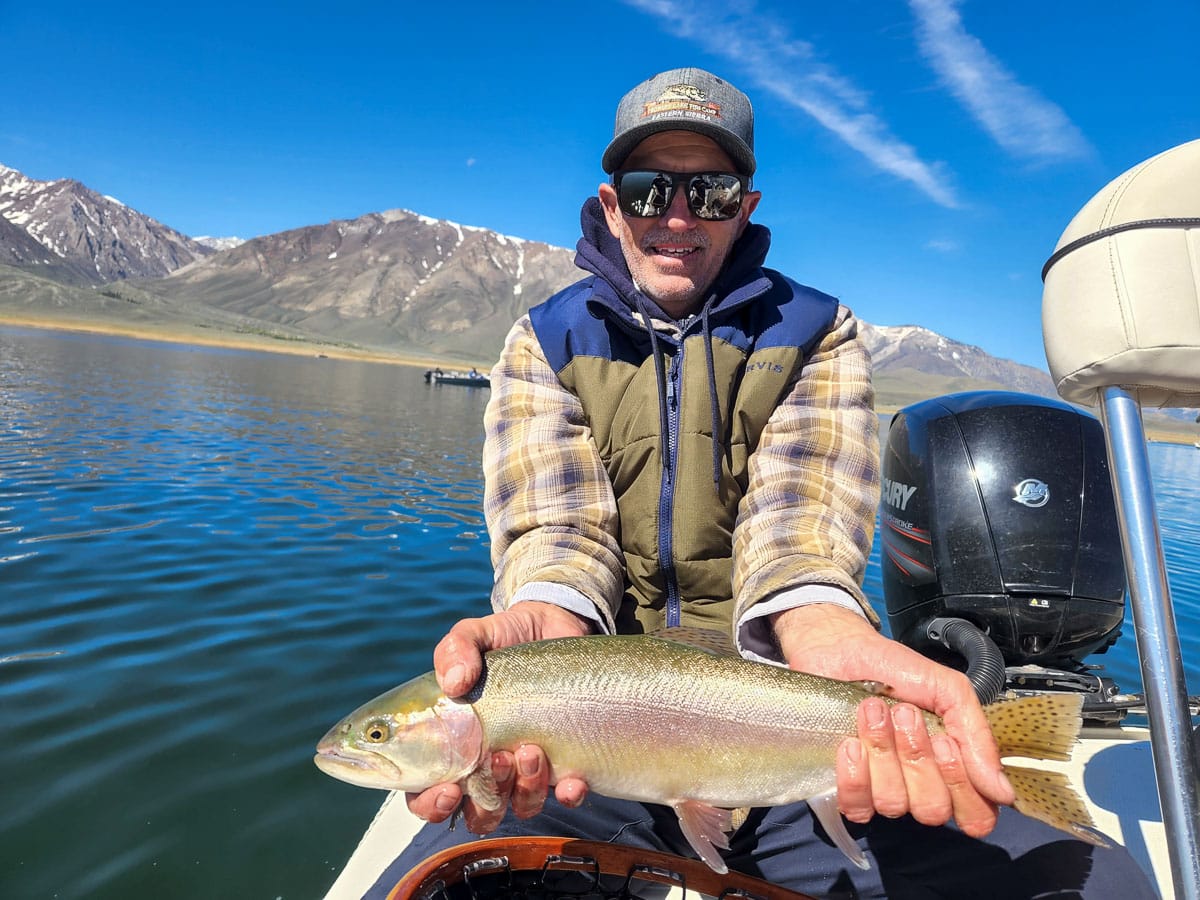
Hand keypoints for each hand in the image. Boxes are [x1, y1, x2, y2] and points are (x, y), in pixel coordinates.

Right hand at [405, 602, 592, 830]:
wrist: (556, 623)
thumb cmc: (504, 636)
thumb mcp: (474, 634)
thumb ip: (455, 650)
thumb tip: (455, 683)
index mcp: (452, 742)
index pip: (425, 794)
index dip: (431, 805)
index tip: (449, 790)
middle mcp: (487, 763)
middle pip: (476, 811)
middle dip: (486, 799)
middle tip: (498, 757)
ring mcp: (527, 765)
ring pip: (520, 805)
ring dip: (524, 790)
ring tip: (532, 749)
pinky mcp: (566, 759)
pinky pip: (566, 795)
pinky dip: (568, 794)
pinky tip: (571, 780)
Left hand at [771, 604, 1014, 838]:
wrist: (839, 650)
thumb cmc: (893, 670)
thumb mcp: (946, 689)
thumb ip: (975, 735)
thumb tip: (1003, 792)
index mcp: (951, 768)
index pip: (976, 813)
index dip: (962, 786)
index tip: (944, 741)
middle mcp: (919, 786)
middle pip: (933, 809)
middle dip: (917, 757)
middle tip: (904, 714)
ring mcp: (881, 789)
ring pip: (894, 804)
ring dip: (883, 752)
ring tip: (873, 713)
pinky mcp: (846, 788)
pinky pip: (858, 807)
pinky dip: (855, 774)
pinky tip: (850, 742)